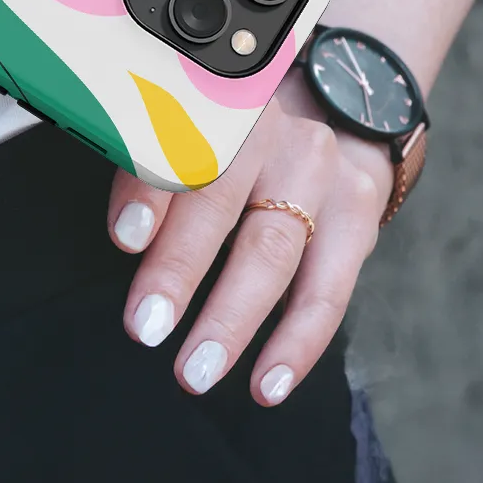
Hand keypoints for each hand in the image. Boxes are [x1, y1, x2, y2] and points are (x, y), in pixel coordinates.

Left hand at [107, 70, 393, 400]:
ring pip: (272, 250)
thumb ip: (151, 164)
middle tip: (145, 326)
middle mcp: (270, 126)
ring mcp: (319, 168)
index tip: (125, 238)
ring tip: (195, 370)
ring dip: (231, 317)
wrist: (336, 107)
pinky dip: (296, 343)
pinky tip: (266, 384)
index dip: (150, 190)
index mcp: (216, 99)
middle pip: (220, 198)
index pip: (177, 141)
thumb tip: (126, 234)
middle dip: (180, 268)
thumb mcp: (189, 127)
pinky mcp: (357, 210)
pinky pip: (328, 289)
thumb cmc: (232, 130)